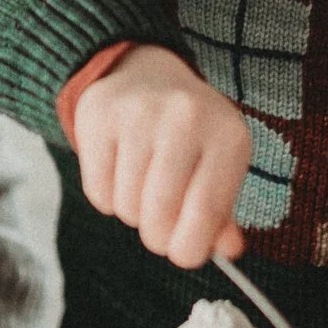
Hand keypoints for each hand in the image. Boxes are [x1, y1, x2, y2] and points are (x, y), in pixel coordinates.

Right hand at [71, 43, 250, 268]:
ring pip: (127, 207)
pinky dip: (107, 198)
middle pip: (161, 215)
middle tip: (159, 229)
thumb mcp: (218, 161)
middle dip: (158, 236)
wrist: (144, 73)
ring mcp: (140, 115)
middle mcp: (186, 119)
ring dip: (133, 213)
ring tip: (142, 188)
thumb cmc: (189, 132)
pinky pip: (99, 192)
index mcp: (228, 134)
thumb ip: (222, 211)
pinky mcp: (99, 119)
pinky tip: (120, 174)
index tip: (183, 255)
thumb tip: (227, 251)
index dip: (191, 246)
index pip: (207, 211)